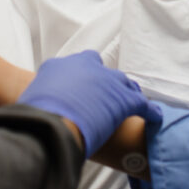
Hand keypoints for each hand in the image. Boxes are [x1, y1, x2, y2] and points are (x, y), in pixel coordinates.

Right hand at [19, 51, 160, 156]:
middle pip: (102, 70)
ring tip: (130, 103)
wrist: (48, 123)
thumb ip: (40, 98)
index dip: (81, 79)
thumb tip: (35, 110)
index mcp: (61, 65)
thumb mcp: (32, 99)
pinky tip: (156, 117)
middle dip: (104, 82)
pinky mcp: (123, 99)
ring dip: (125, 93)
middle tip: (103, 97)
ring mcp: (107, 81)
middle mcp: (86, 66)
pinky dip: (150, 111)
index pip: (76, 66)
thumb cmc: (33, 116)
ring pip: (123, 84)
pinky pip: (142, 103)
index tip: (82, 90)